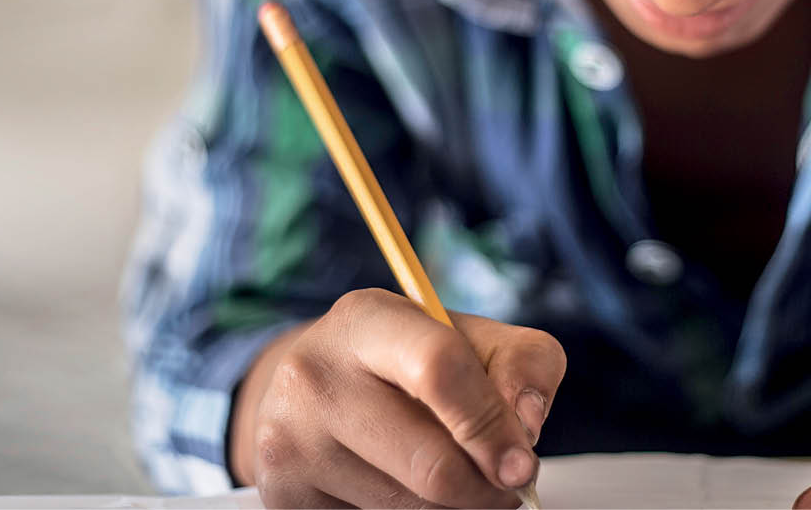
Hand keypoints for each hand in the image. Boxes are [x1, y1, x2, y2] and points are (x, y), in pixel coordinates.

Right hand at [232, 288, 566, 507]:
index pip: (440, 370)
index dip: (492, 426)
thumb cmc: (403, 362)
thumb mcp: (467, 337)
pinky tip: (394, 487)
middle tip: (498, 482)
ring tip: (441, 476)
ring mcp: (290, 440)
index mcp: (365, 319)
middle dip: (484, 487)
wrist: (312, 390)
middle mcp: (314, 376)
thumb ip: (521, 362)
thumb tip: (526, 424)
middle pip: (433, 466)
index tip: (521, 464)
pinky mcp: (284, 496)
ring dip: (449, 508)